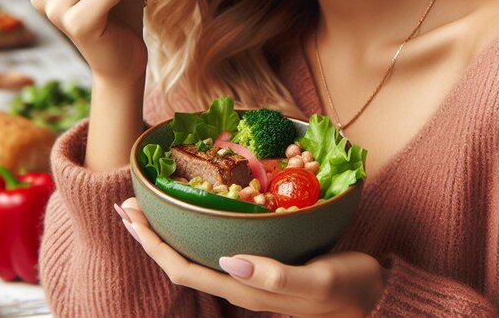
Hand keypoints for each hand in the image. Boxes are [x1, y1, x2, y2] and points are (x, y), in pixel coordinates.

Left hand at [117, 198, 385, 317]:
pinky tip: (197, 211)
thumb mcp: (317, 281)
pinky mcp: (260, 262)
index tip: (130, 215)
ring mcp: (248, 273)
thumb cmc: (347, 287)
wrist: (372, 295)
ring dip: (167, 231)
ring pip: (194, 252)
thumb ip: (274, 276)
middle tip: (126, 203)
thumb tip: (228, 260)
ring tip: (148, 206)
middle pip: (179, 260)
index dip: (152, 244)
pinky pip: (215, 245)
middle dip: (149, 235)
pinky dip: (195, 227)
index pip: (183, 269)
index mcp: (244, 288)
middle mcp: (239, 282)